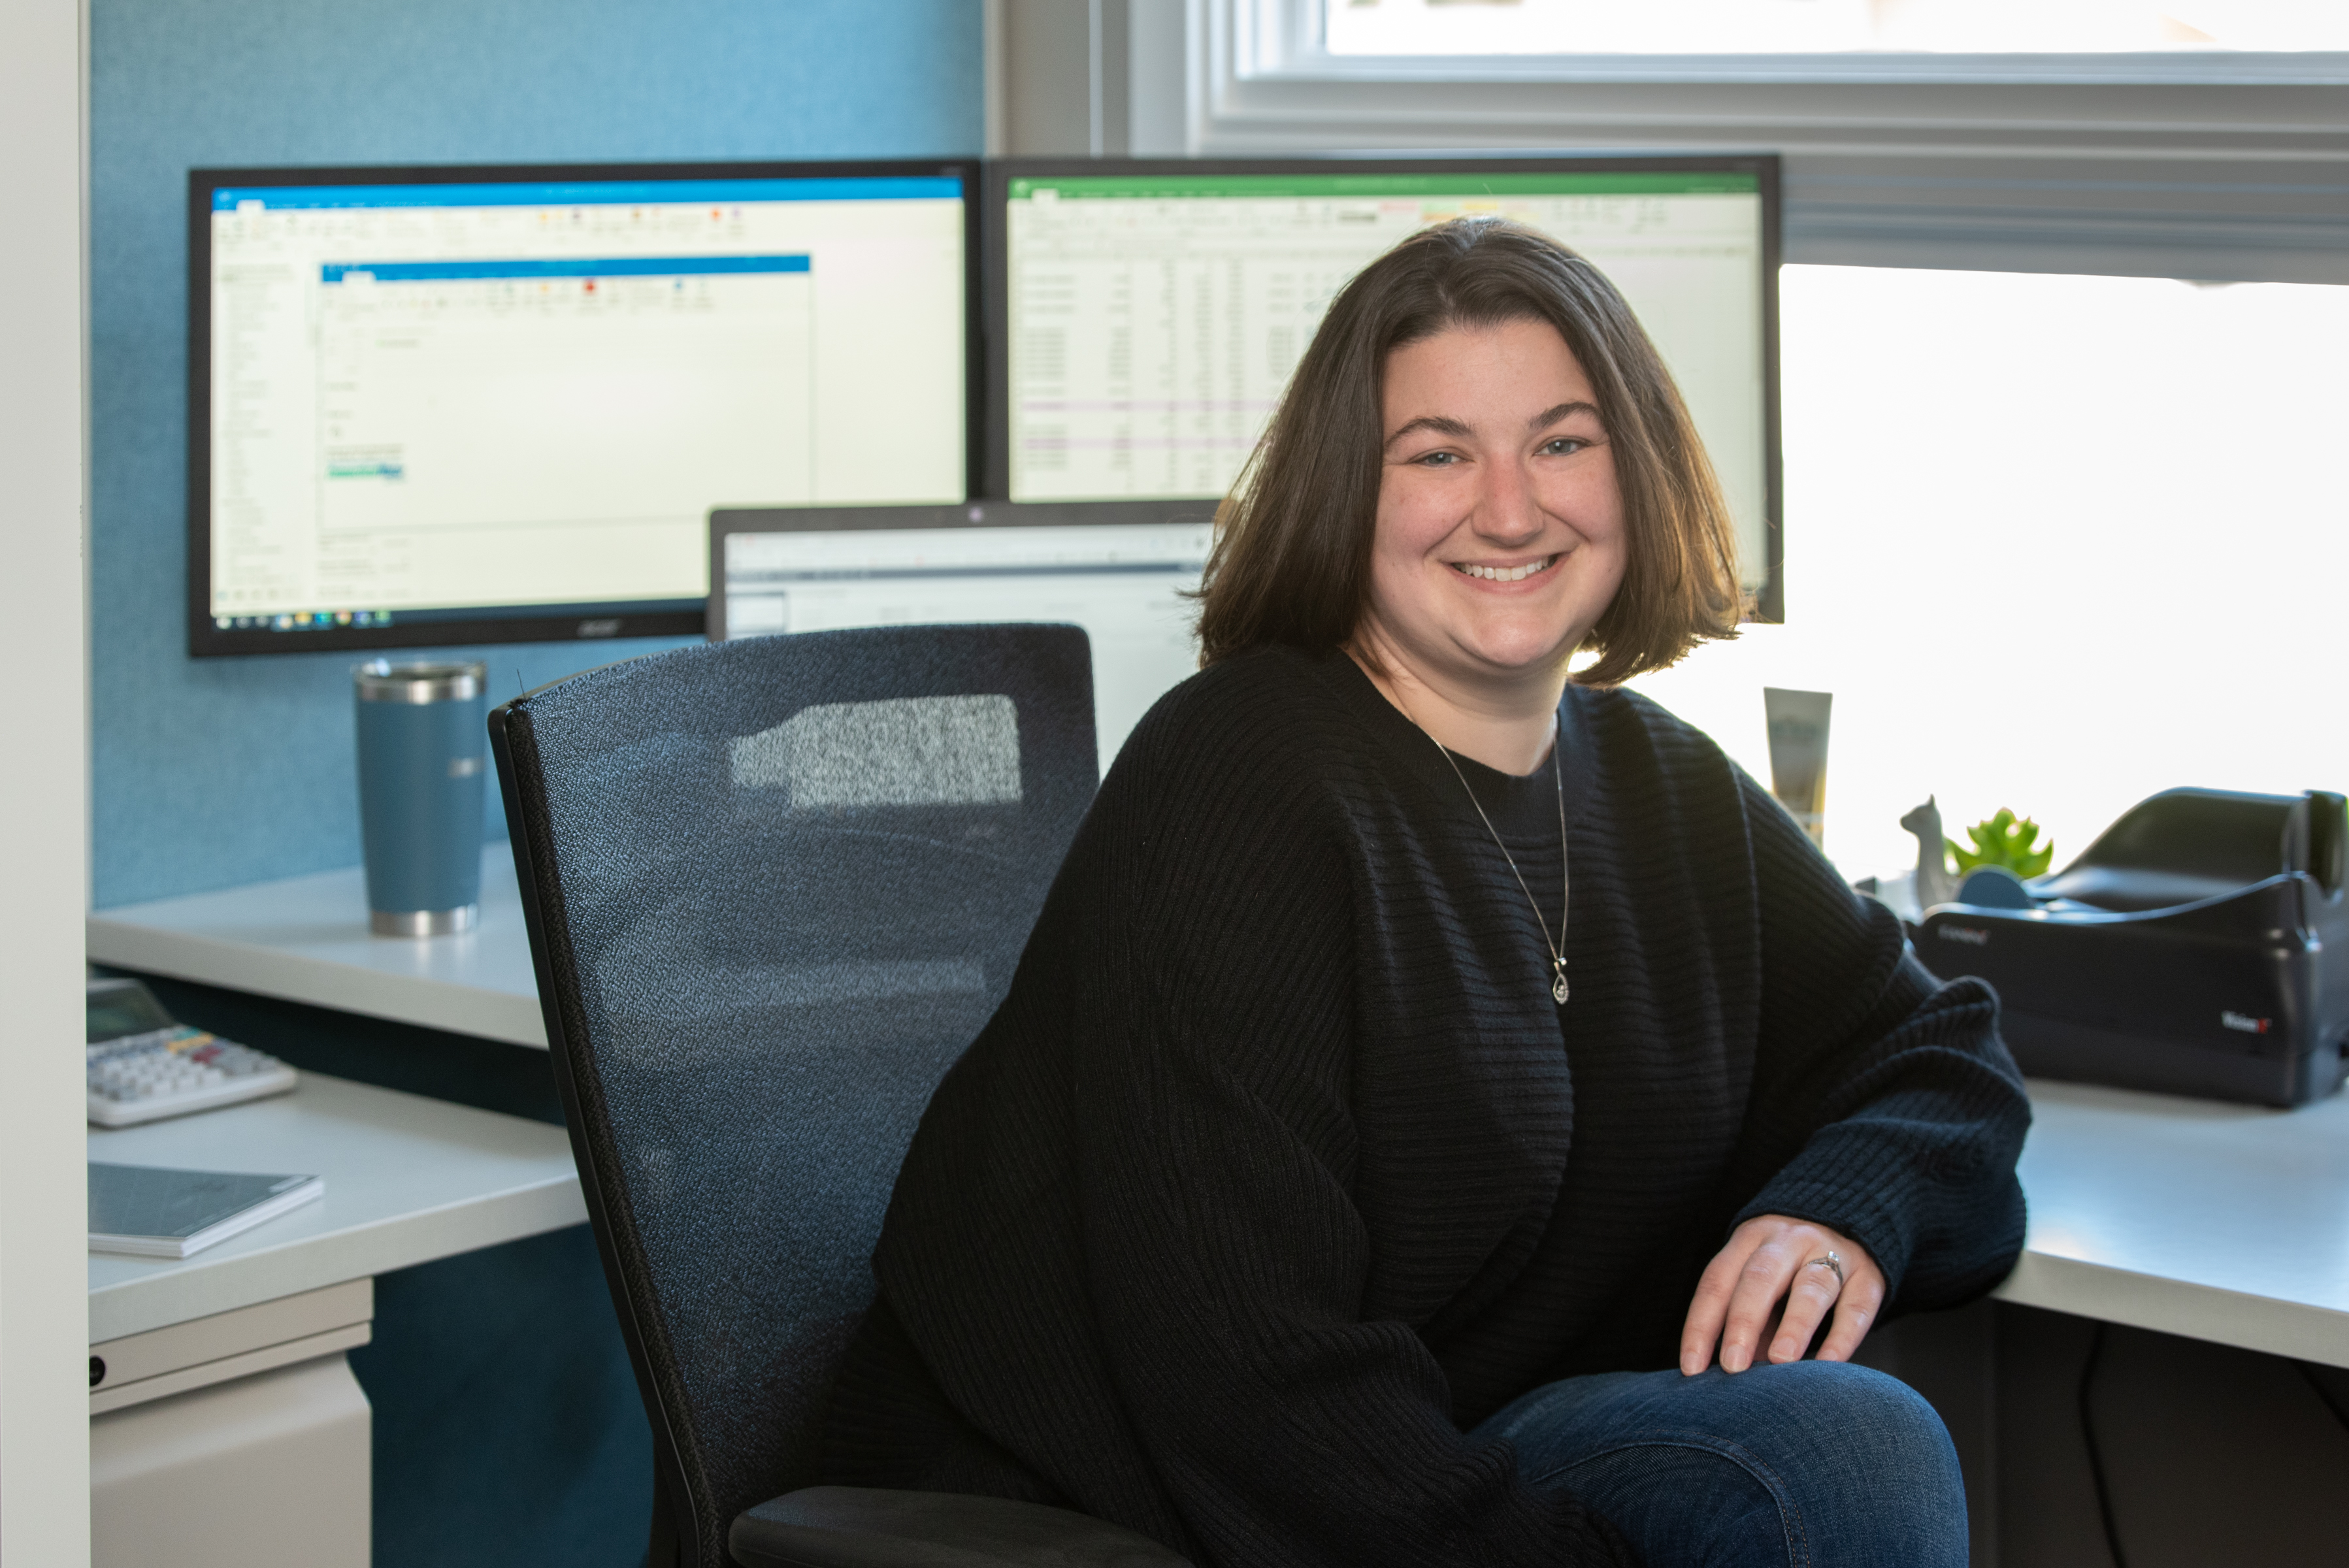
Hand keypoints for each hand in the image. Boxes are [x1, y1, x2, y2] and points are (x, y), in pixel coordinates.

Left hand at [1679, 1215, 1883, 1375]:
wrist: (1850, 1219)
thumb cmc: (1789, 1266)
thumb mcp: (1761, 1280)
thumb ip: (1747, 1320)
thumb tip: (1730, 1373)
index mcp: (1750, 1240)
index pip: (1718, 1281)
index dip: (1701, 1324)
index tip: (1691, 1368)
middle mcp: (1788, 1241)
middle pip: (1761, 1277)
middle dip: (1743, 1322)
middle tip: (1732, 1366)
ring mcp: (1832, 1252)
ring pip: (1811, 1286)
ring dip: (1794, 1325)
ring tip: (1781, 1361)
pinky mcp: (1869, 1274)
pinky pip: (1857, 1305)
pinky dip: (1843, 1336)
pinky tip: (1829, 1365)